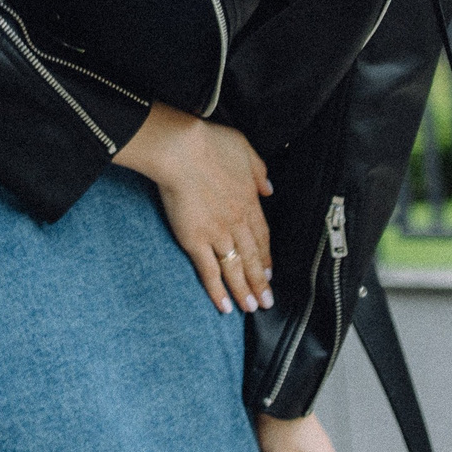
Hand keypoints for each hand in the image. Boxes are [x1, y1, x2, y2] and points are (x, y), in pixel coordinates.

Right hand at [112, 102, 272, 313]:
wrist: (181, 150)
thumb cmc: (209, 143)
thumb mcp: (244, 149)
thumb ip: (259, 171)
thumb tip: (269, 189)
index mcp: (249, 201)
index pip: (262, 236)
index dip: (266, 257)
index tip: (269, 273)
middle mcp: (237, 222)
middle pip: (252, 258)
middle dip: (260, 282)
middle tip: (267, 302)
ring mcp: (217, 234)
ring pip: (235, 269)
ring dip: (245, 291)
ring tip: (251, 308)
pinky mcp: (195, 240)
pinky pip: (209, 271)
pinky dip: (217, 290)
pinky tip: (224, 306)